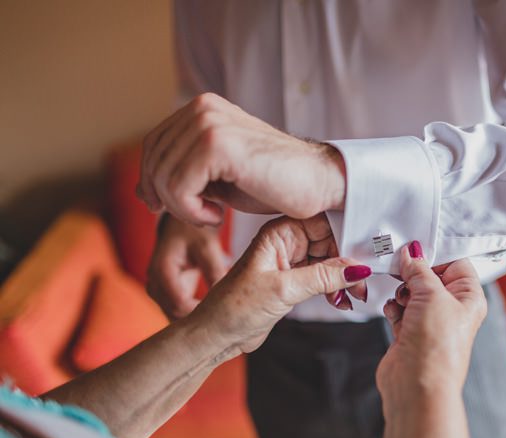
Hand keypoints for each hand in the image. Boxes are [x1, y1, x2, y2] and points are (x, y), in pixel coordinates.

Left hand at [136, 92, 345, 225]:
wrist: (318, 183)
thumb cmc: (274, 184)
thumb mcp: (217, 177)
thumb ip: (182, 174)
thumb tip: (140, 191)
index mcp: (202, 107)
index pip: (153, 144)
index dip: (152, 181)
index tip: (169, 208)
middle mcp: (202, 107)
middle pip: (152, 160)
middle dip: (164, 197)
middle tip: (198, 215)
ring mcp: (208, 122)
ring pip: (162, 177)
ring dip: (182, 208)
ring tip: (211, 215)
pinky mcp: (216, 144)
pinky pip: (178, 189)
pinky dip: (193, 212)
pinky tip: (218, 215)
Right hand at [147, 214, 227, 318]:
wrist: (180, 227)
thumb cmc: (194, 233)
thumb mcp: (208, 247)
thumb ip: (215, 270)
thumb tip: (228, 296)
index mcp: (162, 270)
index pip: (179, 304)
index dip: (201, 313)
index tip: (224, 314)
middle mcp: (155, 284)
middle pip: (175, 314)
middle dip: (200, 320)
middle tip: (227, 321)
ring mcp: (158, 292)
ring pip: (175, 318)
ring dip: (197, 321)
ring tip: (223, 319)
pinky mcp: (165, 296)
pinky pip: (178, 313)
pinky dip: (194, 317)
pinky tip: (215, 315)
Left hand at [185, 214, 370, 353]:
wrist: (216, 335)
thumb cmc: (234, 306)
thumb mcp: (283, 289)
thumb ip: (323, 277)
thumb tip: (358, 268)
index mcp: (279, 232)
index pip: (324, 222)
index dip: (347, 234)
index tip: (369, 249)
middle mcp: (286, 242)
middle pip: (331, 241)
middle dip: (349, 262)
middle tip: (363, 282)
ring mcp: (290, 262)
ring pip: (329, 262)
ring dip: (344, 279)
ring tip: (353, 296)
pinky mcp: (293, 281)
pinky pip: (323, 278)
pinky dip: (335, 289)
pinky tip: (341, 301)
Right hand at [376, 242, 486, 417]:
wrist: (417, 387)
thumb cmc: (436, 345)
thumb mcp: (431, 295)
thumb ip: (419, 270)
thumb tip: (411, 252)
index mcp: (469, 297)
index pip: (455, 263)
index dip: (435, 256)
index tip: (414, 250)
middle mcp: (452, 309)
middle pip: (430, 277)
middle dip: (412, 275)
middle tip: (402, 274)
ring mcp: (430, 322)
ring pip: (411, 293)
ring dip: (401, 293)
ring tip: (402, 303)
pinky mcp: (410, 333)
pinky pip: (399, 310)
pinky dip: (394, 309)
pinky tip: (394, 315)